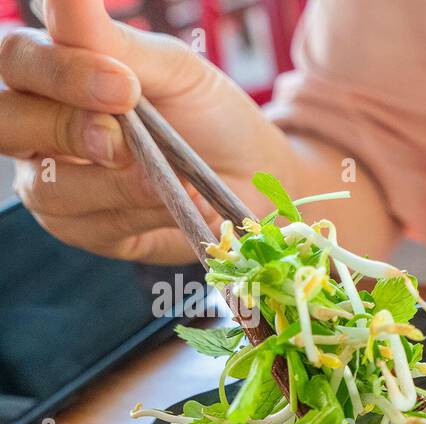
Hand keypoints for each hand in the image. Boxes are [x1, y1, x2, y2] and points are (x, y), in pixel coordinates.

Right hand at [0, 0, 287, 262]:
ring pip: (48, 186)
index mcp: (51, 74)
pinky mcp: (87, 230)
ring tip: (167, 177)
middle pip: (6, 122)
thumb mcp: (172, 69)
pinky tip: (176, 201)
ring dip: (114, 182)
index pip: (16, 61)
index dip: (59, 71)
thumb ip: (117, 44)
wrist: (255, 176)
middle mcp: (38, 127)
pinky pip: (93, 225)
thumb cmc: (207, 114)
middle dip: (65, 128)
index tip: (124, 84)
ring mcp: (56, 183)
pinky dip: (140, 211)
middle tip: (122, 138)